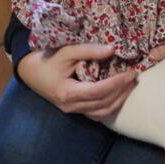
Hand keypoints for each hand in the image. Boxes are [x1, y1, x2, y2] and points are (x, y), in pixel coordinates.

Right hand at [17, 44, 136, 120]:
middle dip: (122, 91)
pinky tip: (119, 95)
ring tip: (130, 86)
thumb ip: (89, 51)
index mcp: (67, 93)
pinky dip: (110, 106)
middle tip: (134, 77)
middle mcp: (70, 106)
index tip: (130, 73)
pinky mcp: (74, 110)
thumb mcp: (66, 51)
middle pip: (103, 104)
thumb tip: (113, 50)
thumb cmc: (47, 59)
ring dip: (119, 100)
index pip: (98, 92)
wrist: (30, 72)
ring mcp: (72, 110)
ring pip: (101, 112)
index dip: (116, 83)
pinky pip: (96, 113)